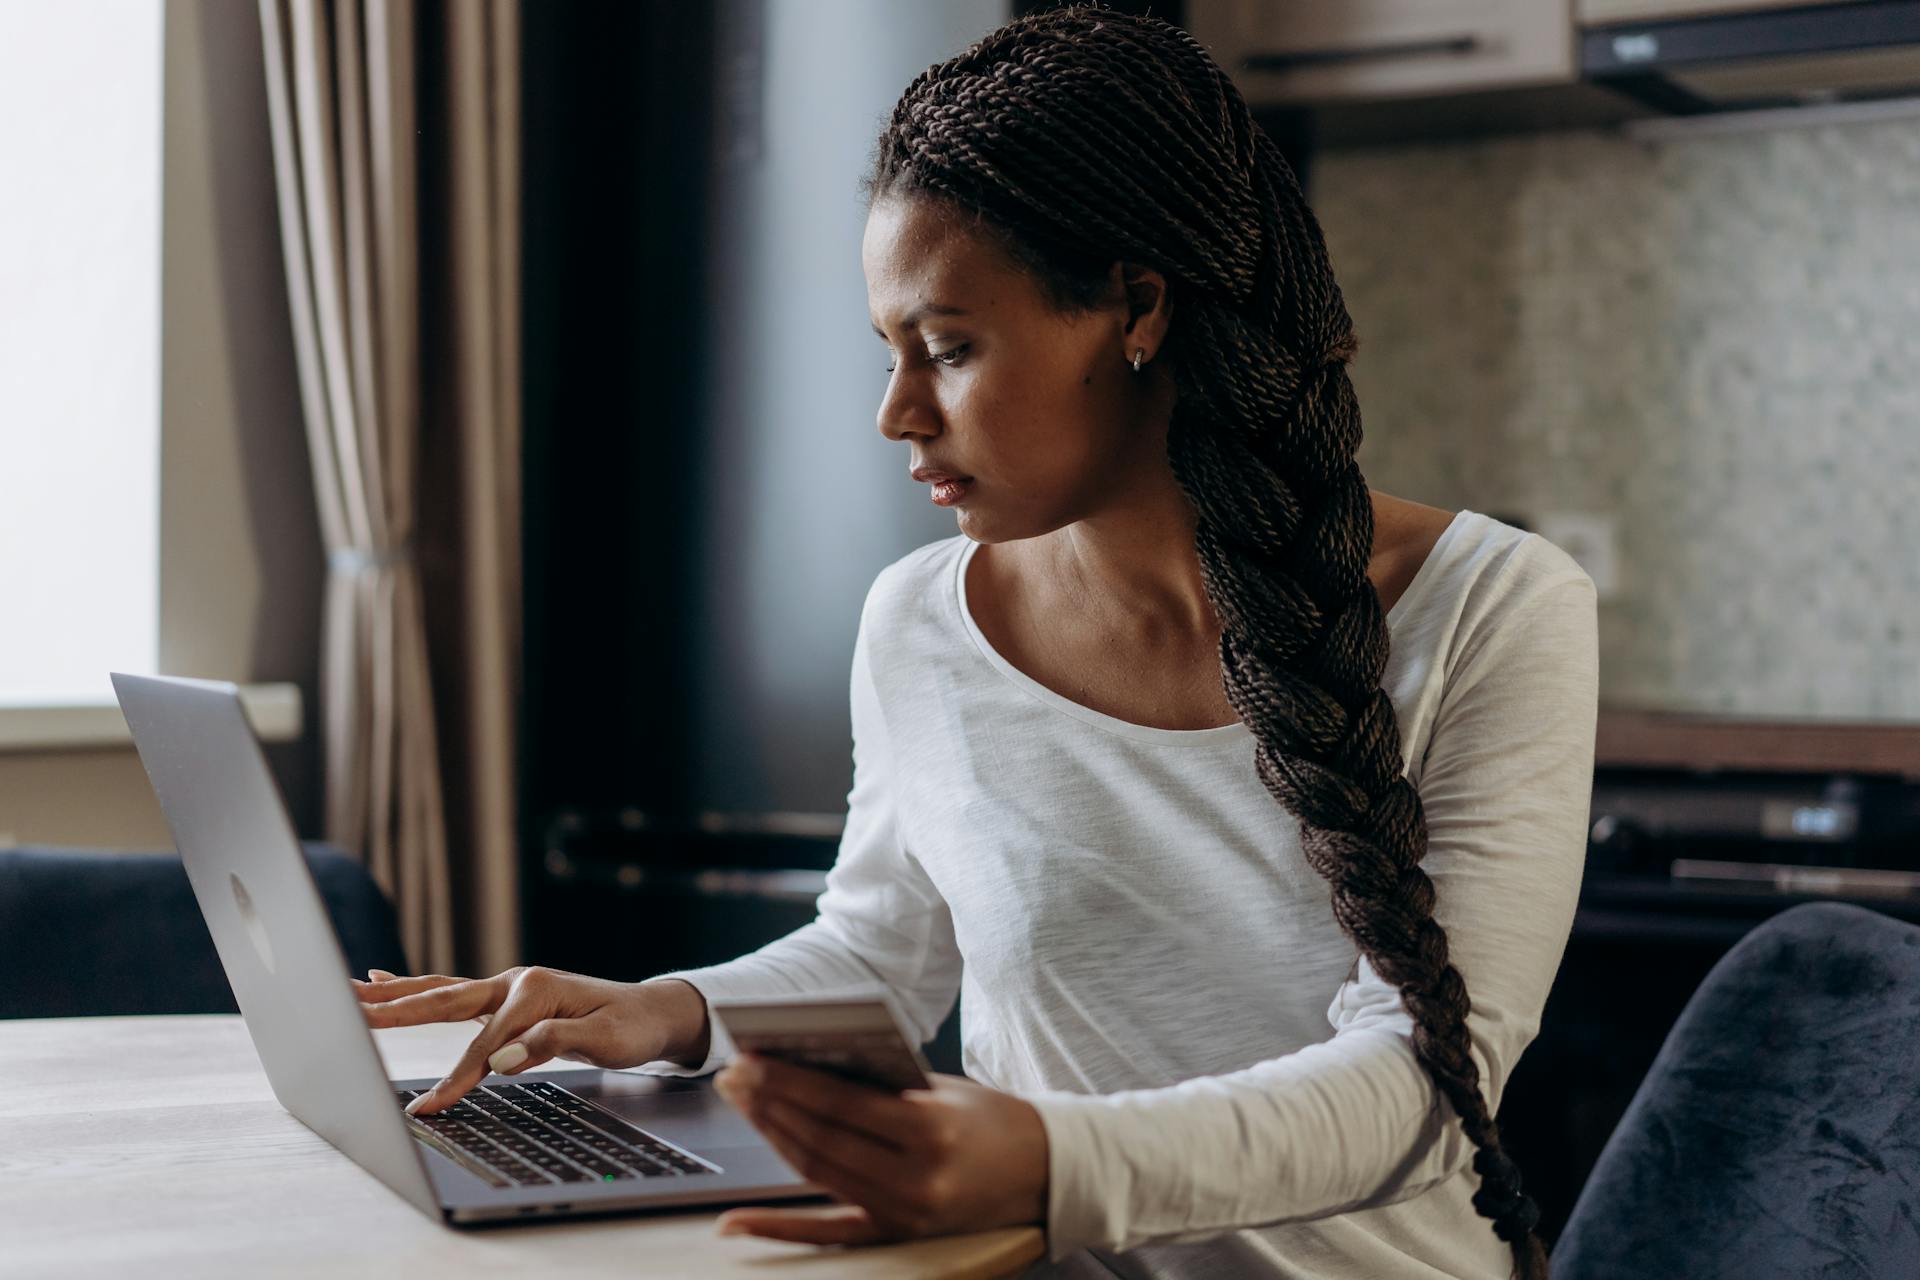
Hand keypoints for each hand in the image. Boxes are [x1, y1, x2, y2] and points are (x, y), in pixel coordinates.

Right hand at [353, 966, 706, 1114]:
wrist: (651, 1011)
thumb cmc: (631, 1027)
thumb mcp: (603, 1040)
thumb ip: (551, 1043)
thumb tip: (501, 1060)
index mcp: (536, 990)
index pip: (485, 1043)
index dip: (457, 1077)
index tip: (429, 1107)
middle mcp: (516, 981)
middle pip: (446, 998)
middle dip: (397, 1007)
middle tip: (350, 1008)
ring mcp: (507, 986)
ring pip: (441, 990)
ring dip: (395, 992)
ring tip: (351, 988)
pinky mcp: (504, 997)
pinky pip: (452, 994)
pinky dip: (416, 989)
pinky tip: (384, 980)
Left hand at [711, 1054, 1048, 1244]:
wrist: (1047, 1171)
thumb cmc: (992, 1119)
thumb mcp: (943, 1089)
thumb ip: (882, 1083)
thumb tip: (807, 1065)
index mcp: (932, 1130)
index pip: (841, 1104)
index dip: (788, 1081)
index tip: (750, 1058)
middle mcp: (917, 1178)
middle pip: (821, 1139)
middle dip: (769, 1104)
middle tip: (733, 1076)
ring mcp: (905, 1213)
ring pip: (817, 1174)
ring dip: (771, 1138)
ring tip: (742, 1105)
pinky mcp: (897, 1235)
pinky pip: (826, 1233)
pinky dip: (776, 1228)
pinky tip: (735, 1222)